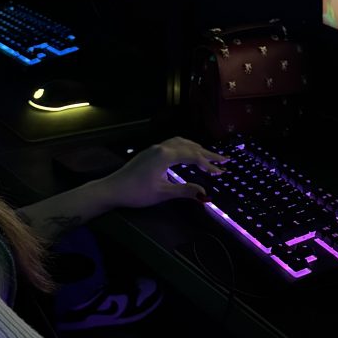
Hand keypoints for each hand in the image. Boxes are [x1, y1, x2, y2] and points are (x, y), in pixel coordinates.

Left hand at [99, 138, 228, 209]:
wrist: (113, 189)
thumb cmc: (136, 192)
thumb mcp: (162, 193)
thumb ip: (185, 191)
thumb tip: (205, 195)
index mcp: (165, 155)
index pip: (193, 157)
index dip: (209, 165)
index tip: (222, 172)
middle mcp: (161, 147)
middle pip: (190, 146)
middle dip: (208, 154)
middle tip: (225, 160)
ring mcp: (155, 148)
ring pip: (181, 143)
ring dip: (197, 148)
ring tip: (209, 157)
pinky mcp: (151, 152)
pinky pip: (174, 144)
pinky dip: (186, 147)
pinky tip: (188, 154)